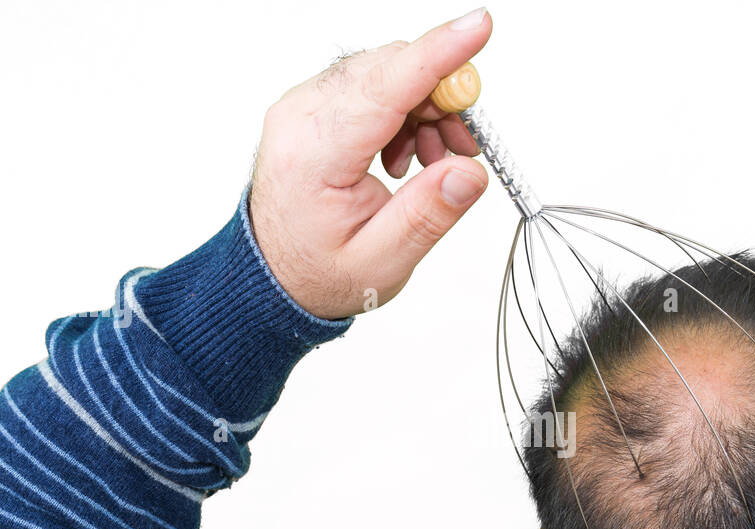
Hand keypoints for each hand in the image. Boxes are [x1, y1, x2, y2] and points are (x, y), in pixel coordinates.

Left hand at [249, 8, 492, 318]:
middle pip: (389, 69)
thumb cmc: (321, 271)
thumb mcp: (382, 261)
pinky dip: (405, 108)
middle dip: (442, 96)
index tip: (479, 27)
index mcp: (314, 155)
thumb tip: (470, 172)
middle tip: (464, 149)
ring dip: (426, 106)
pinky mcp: (313, 106)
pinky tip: (408, 154)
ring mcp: (303, 105)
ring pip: (386, 71)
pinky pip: (372, 83)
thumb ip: (427, 214)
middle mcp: (301, 116)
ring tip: (433, 162)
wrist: (275, 276)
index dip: (437, 55)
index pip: (384, 87)